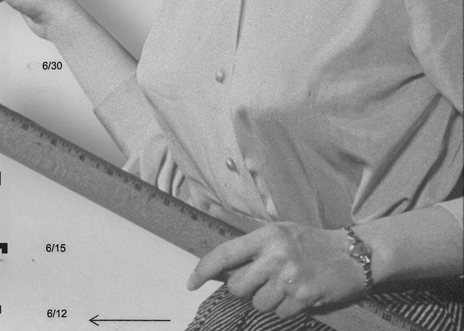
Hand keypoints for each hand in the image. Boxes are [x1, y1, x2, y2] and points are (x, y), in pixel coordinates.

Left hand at [188, 222, 367, 318]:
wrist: (355, 254)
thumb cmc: (311, 243)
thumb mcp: (280, 233)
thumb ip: (251, 247)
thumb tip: (221, 266)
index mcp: (266, 236)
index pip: (224, 254)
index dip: (203, 270)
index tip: (190, 283)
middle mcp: (276, 255)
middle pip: (237, 287)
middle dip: (245, 289)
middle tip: (262, 281)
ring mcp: (290, 277)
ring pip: (258, 303)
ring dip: (267, 300)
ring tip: (284, 286)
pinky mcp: (304, 297)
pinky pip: (279, 313)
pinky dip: (285, 308)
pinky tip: (298, 294)